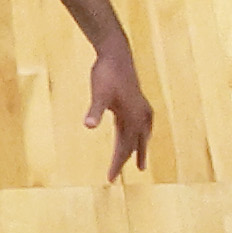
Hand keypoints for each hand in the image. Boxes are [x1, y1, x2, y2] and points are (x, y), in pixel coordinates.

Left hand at [87, 42, 155, 176]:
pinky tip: (139, 134)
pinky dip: (142, 135)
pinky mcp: (139, 100)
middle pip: (134, 144)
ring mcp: (142, 108)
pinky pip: (143, 125)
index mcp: (133, 118)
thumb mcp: (98, 93)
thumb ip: (94, 110)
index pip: (124, 148)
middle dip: (125, 160)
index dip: (117, 164)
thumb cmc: (106, 73)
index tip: (109, 179)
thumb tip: (88, 126)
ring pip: (142, 135)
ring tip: (141, 163)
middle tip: (115, 177)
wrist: (116, 53)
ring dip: (140, 149)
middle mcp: (141, 115)